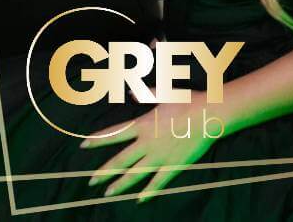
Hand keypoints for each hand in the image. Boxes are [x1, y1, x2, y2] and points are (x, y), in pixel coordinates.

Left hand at [81, 92, 215, 202]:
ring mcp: (159, 156)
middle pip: (120, 160)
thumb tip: (131, 93)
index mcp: (143, 125)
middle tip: (91, 181)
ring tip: (108, 193)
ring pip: (134, 174)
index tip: (83, 145)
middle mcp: (146, 143)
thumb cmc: (189, 101)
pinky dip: (148, 192)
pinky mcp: (172, 165)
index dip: (98, 140)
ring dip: (120, 185)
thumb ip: (147, 95)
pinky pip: (157, 182)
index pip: (114, 134)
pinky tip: (140, 200)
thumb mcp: (166, 94)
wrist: (209, 114)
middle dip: (104, 171)